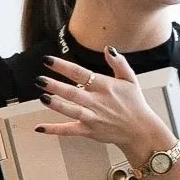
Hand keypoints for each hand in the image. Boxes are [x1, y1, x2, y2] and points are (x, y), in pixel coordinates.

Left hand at [34, 50, 173, 164]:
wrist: (140, 130)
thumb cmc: (135, 104)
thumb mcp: (131, 79)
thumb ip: (119, 63)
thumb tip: (108, 48)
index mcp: (105, 87)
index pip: (81, 74)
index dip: (63, 66)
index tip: (48, 60)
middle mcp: (98, 102)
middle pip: (73, 92)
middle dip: (55, 86)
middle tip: (39, 80)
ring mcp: (93, 117)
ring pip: (71, 110)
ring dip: (56, 104)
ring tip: (42, 97)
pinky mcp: (89, 131)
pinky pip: (69, 130)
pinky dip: (54, 130)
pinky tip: (40, 128)